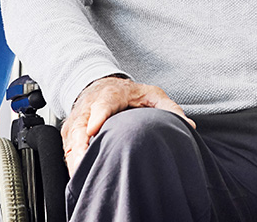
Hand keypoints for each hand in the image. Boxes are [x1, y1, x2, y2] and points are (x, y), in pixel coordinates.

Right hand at [62, 76, 194, 173]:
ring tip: (81, 171)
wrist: (103, 85)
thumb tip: (188, 125)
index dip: (98, 116)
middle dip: (81, 143)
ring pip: (72, 138)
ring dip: (75, 156)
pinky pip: (68, 148)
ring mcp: (78, 119)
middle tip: (84, 160)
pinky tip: (80, 172)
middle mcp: (90, 106)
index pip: (103, 104)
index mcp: (111, 94)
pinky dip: (72, 160)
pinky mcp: (71, 131)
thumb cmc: (130, 93)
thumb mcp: (152, 94)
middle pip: (81, 125)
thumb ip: (168, 107)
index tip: (94, 129)